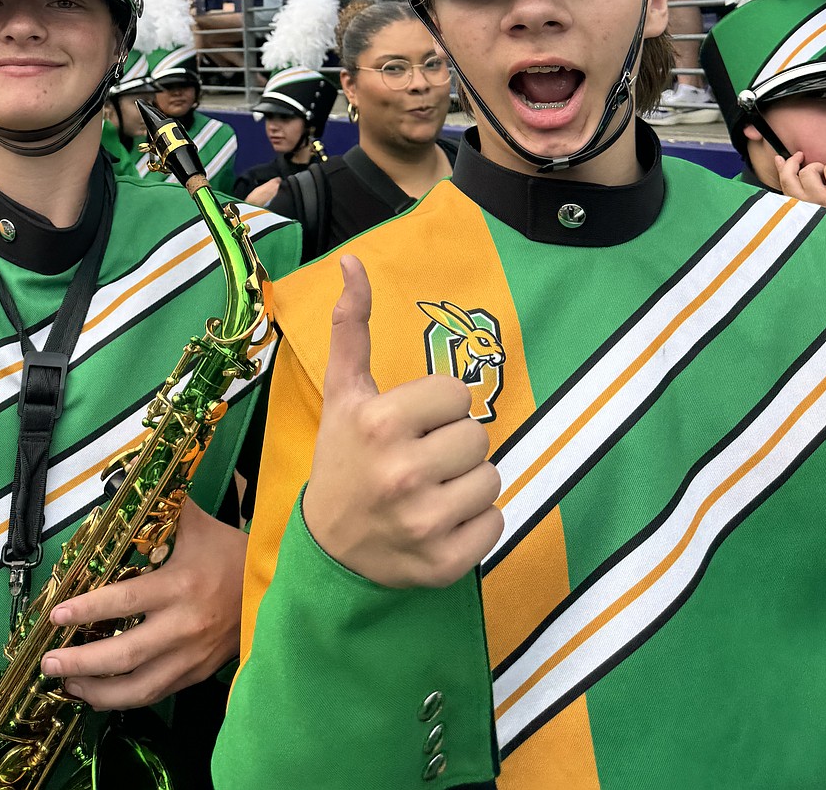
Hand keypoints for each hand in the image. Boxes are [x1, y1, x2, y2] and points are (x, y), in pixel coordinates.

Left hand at [39, 496, 246, 708]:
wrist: (276, 588)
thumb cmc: (230, 553)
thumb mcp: (197, 524)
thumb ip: (162, 506)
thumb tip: (127, 477)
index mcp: (180, 586)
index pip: (124, 602)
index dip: (87, 610)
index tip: (56, 616)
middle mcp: (183, 627)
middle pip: (124, 655)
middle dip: (81, 663)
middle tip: (48, 662)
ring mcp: (190, 657)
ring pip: (138, 688)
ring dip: (97, 691)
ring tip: (67, 685)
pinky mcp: (196, 675)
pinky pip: (154, 694)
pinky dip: (123, 699)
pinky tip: (100, 694)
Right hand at [302, 255, 501, 587]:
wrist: (329, 547)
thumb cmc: (342, 458)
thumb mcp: (343, 391)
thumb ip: (352, 325)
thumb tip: (353, 262)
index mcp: (380, 423)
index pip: (458, 395)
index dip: (438, 407)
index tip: (412, 424)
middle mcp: (402, 472)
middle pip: (478, 438)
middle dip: (454, 444)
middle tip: (422, 458)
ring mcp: (424, 522)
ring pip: (492, 479)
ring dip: (468, 484)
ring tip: (432, 489)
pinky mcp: (443, 562)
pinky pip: (496, 524)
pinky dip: (476, 523)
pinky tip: (442, 521)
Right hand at [775, 151, 825, 211]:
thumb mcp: (813, 204)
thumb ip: (795, 184)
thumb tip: (778, 160)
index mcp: (803, 211)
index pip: (784, 185)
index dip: (785, 167)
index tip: (791, 158)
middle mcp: (811, 207)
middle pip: (792, 178)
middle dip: (799, 165)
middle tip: (809, 163)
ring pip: (809, 171)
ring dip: (820, 168)